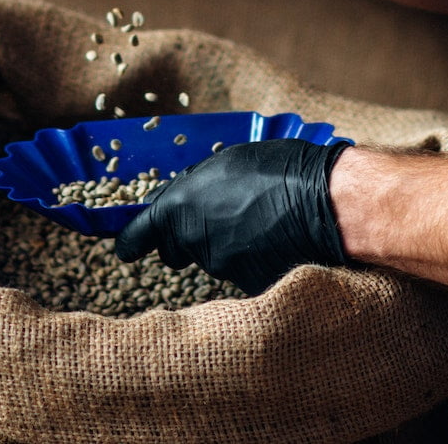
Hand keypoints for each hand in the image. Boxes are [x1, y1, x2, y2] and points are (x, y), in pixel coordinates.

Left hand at [113, 138, 349, 295]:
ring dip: (223, 246)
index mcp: (179, 207)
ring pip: (211, 260)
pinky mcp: (247, 284)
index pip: (138, 236)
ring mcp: (220, 267)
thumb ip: (193, 185)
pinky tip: (272, 241)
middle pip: (175, 250)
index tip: (126, 251)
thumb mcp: (224, 162)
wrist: (321, 201)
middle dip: (185, 241)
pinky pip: (240, 274)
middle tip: (213, 221)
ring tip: (255, 221)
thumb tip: (181, 196)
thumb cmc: (275, 169)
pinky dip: (250, 262)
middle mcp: (193, 241)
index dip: (131, 243)